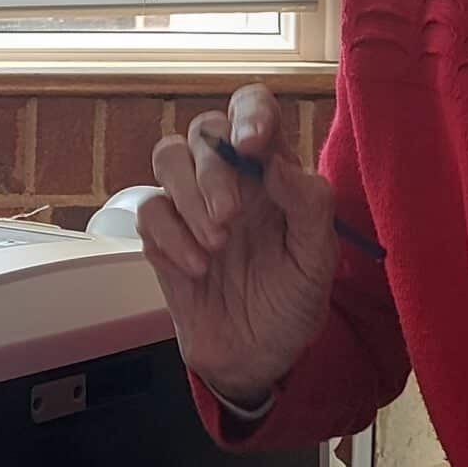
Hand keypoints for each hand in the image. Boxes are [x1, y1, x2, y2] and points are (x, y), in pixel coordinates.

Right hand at [137, 84, 336, 405]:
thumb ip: (309, 206)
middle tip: (230, 219)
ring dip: (188, 197)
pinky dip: (170, 238)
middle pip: (205, 130)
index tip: (251, 144)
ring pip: (169, 156)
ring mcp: (191, 203)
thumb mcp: (317, 261)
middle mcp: (229, 177)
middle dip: (214, 171)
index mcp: (271, 171)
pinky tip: (197, 270)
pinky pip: (149, 210)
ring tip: (216, 246)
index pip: (253, 108)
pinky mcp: (161, 235)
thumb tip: (279, 163)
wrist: (256, 358)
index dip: (249, 112)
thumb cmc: (292, 302)